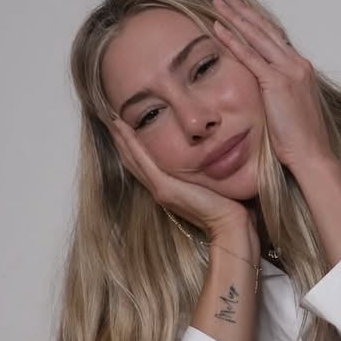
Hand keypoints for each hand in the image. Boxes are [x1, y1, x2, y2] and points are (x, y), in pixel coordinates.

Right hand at [110, 117, 254, 242]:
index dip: (132, 144)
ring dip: (120, 138)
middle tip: (110, 116)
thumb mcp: (211, 182)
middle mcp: (159, 188)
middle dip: (121, 138)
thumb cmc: (227, 204)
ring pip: (132, 159)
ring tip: (111, 117)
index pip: (144, 163)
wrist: (230, 224)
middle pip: (132, 160)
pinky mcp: (164, 188)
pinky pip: (141, 161)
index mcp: (169, 188)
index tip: (123, 124)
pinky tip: (121, 126)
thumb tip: (211, 153)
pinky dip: (130, 143)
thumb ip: (205, 170)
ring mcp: (159, 189)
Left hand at [212, 0, 335, 172]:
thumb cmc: (301, 140)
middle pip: (265, 29)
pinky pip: (250, 56)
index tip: (240, 10)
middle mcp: (296, 64)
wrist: (312, 153)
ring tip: (217, 2)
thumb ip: (277, 93)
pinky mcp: (277, 82)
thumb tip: (261, 92)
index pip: (274, 37)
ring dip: (235, 16)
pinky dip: (232, 40)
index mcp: (300, 69)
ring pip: (257, 35)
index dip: (255, 21)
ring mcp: (288, 71)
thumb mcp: (289, 110)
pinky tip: (217, 28)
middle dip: (243, 10)